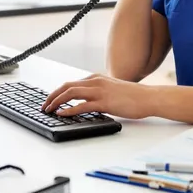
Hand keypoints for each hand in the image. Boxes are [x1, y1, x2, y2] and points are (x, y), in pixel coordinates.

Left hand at [41, 74, 157, 119]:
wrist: (148, 97)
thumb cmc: (133, 96)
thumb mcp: (112, 90)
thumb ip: (99, 93)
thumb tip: (87, 102)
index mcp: (97, 78)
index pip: (71, 83)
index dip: (58, 92)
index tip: (51, 100)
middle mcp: (96, 82)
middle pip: (66, 86)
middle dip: (52, 96)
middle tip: (44, 106)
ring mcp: (100, 91)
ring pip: (70, 93)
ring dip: (56, 101)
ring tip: (48, 109)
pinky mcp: (104, 102)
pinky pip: (81, 105)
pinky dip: (69, 109)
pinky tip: (62, 113)